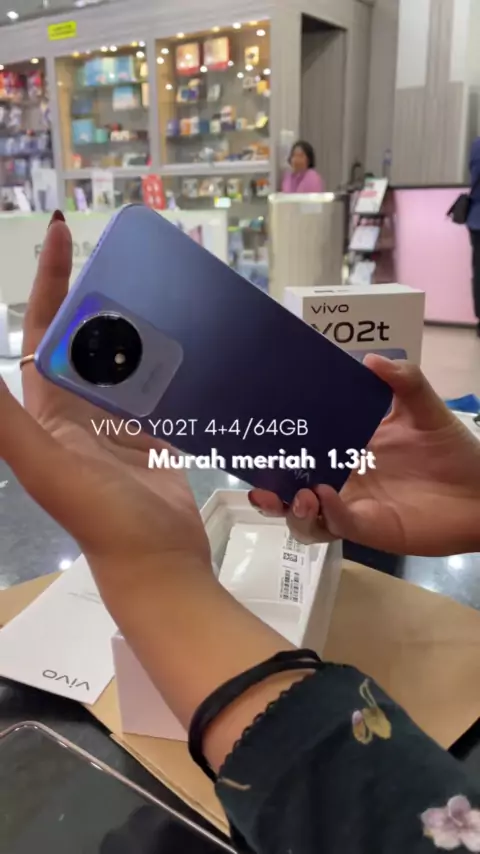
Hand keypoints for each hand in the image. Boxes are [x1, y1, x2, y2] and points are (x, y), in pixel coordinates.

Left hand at [0, 216, 209, 573]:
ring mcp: (121, 426)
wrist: (157, 565)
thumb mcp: (43, 461)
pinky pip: (161, 389)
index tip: (63, 234)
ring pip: (127, 361)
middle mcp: (80, 413)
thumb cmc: (99, 514)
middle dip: (100, 299)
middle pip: (88, 341)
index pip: (41, 334)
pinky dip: (173, 365)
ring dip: (140, 328)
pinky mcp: (156, 438)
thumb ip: (4, 417)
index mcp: (48, 412)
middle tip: (130, 258)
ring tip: (166, 289)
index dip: (47, 286)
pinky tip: (192, 340)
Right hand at [250, 358, 479, 556]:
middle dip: (271, 489)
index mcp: (348, 447)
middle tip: (261, 483)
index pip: (306, 447)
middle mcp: (342, 478)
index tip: (259, 438)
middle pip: (294, 487)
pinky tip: (325, 497)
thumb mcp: (425, 409)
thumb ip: (403, 381)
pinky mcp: (367, 528)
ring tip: (299, 495)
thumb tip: (370, 358)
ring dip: (293, 508)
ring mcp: (352, 505)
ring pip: (306, 515)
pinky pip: (337, 525)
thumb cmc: (453, 450)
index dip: (280, 447)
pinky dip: (328, 513)